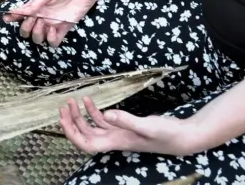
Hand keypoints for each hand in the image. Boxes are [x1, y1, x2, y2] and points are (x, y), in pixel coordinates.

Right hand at [2, 0, 97, 46]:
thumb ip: (35, 3)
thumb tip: (21, 12)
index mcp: (35, 8)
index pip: (20, 15)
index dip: (12, 18)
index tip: (7, 18)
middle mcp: (41, 18)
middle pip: (26, 31)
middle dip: (25, 28)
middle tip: (32, 20)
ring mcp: (51, 25)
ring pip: (37, 39)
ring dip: (37, 33)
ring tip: (44, 22)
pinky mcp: (63, 30)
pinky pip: (53, 43)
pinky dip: (50, 39)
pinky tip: (53, 29)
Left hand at [60, 97, 194, 155]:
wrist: (181, 136)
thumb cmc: (166, 135)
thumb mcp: (146, 126)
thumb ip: (126, 120)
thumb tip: (105, 114)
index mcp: (116, 143)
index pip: (86, 144)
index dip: (72, 134)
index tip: (62, 120)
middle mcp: (114, 139)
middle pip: (85, 134)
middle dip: (72, 122)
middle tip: (64, 105)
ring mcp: (119, 133)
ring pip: (93, 126)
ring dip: (82, 115)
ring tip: (75, 100)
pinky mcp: (125, 126)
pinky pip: (104, 120)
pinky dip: (95, 111)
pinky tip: (92, 101)